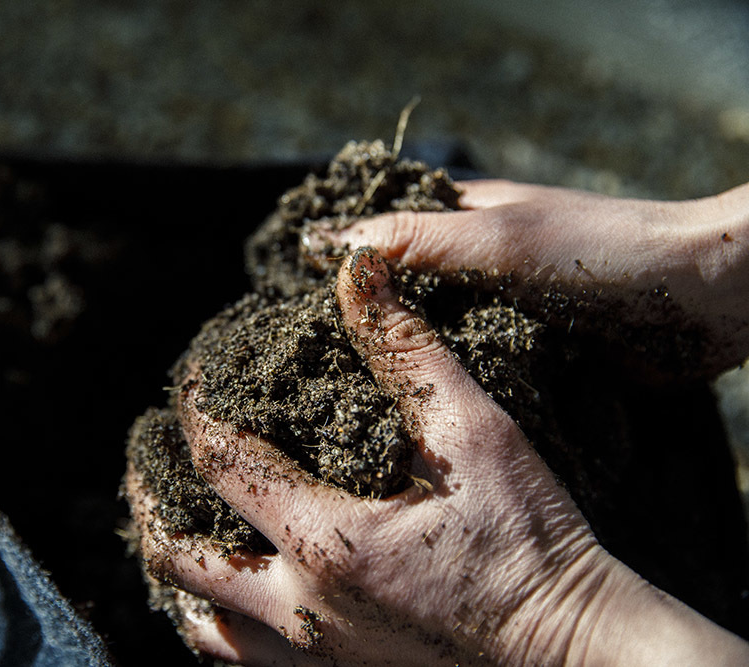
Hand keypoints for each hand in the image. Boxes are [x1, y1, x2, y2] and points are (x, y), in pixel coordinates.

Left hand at [128, 248, 607, 664]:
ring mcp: (315, 660)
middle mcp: (302, 611)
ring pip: (202, 627)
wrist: (577, 657)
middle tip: (146, 460)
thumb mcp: (476, 434)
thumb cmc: (535, 545)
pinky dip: (218, 625)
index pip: (221, 461)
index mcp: (326, 539)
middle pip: (178, 557)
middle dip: (149, 498)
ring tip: (174, 530)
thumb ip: (407, 351)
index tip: (193, 376)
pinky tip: (228, 601)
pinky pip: (244, 664)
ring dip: (176, 574)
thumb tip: (357, 270)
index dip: (194, 409)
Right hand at [308, 180, 748, 375]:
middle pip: (393, 294)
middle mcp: (469, 266)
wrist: (701, 298)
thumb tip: (321, 242)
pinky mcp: (525, 353)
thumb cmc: (596, 252)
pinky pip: (467, 369)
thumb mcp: (493, 239)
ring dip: (393, 362)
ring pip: (426, 337)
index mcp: (458, 220)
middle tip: (301, 372)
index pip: (373, 238)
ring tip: (339, 405)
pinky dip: (439, 387)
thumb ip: (410, 240)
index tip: (280, 308)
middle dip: (354, 326)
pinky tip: (407, 417)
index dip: (328, 267)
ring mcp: (497, 311)